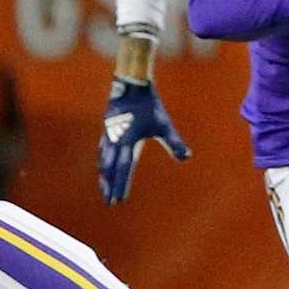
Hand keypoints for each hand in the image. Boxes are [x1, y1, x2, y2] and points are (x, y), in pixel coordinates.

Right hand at [99, 78, 189, 204]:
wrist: (132, 87)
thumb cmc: (150, 107)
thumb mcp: (164, 125)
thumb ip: (174, 143)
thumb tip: (187, 157)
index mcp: (128, 142)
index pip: (124, 168)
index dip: (121, 185)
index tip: (119, 199)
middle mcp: (115, 140)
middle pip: (110, 168)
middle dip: (110, 185)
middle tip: (110, 202)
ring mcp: (109, 134)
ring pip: (103, 159)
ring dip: (104, 175)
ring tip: (104, 187)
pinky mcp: (108, 128)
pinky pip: (102, 149)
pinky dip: (102, 161)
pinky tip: (103, 165)